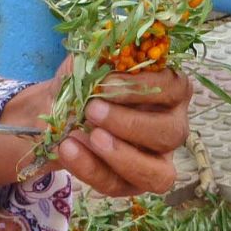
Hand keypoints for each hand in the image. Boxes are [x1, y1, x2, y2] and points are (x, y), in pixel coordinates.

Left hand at [0, 60, 192, 196]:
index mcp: (171, 90)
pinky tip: (68, 148)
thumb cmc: (85, 81)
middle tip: (92, 110)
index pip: (175, 89)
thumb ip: (103, 51)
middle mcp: (172, 126)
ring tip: (88, 136)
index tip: (106, 82)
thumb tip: (109, 44)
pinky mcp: (131, 184)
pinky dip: (91, 168)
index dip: (142, 88)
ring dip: (122, 155)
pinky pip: (118, 185)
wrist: (54, 112)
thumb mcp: (92, 59)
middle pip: (171, 133)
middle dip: (131, 123)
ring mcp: (156, 161)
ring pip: (158, 173)